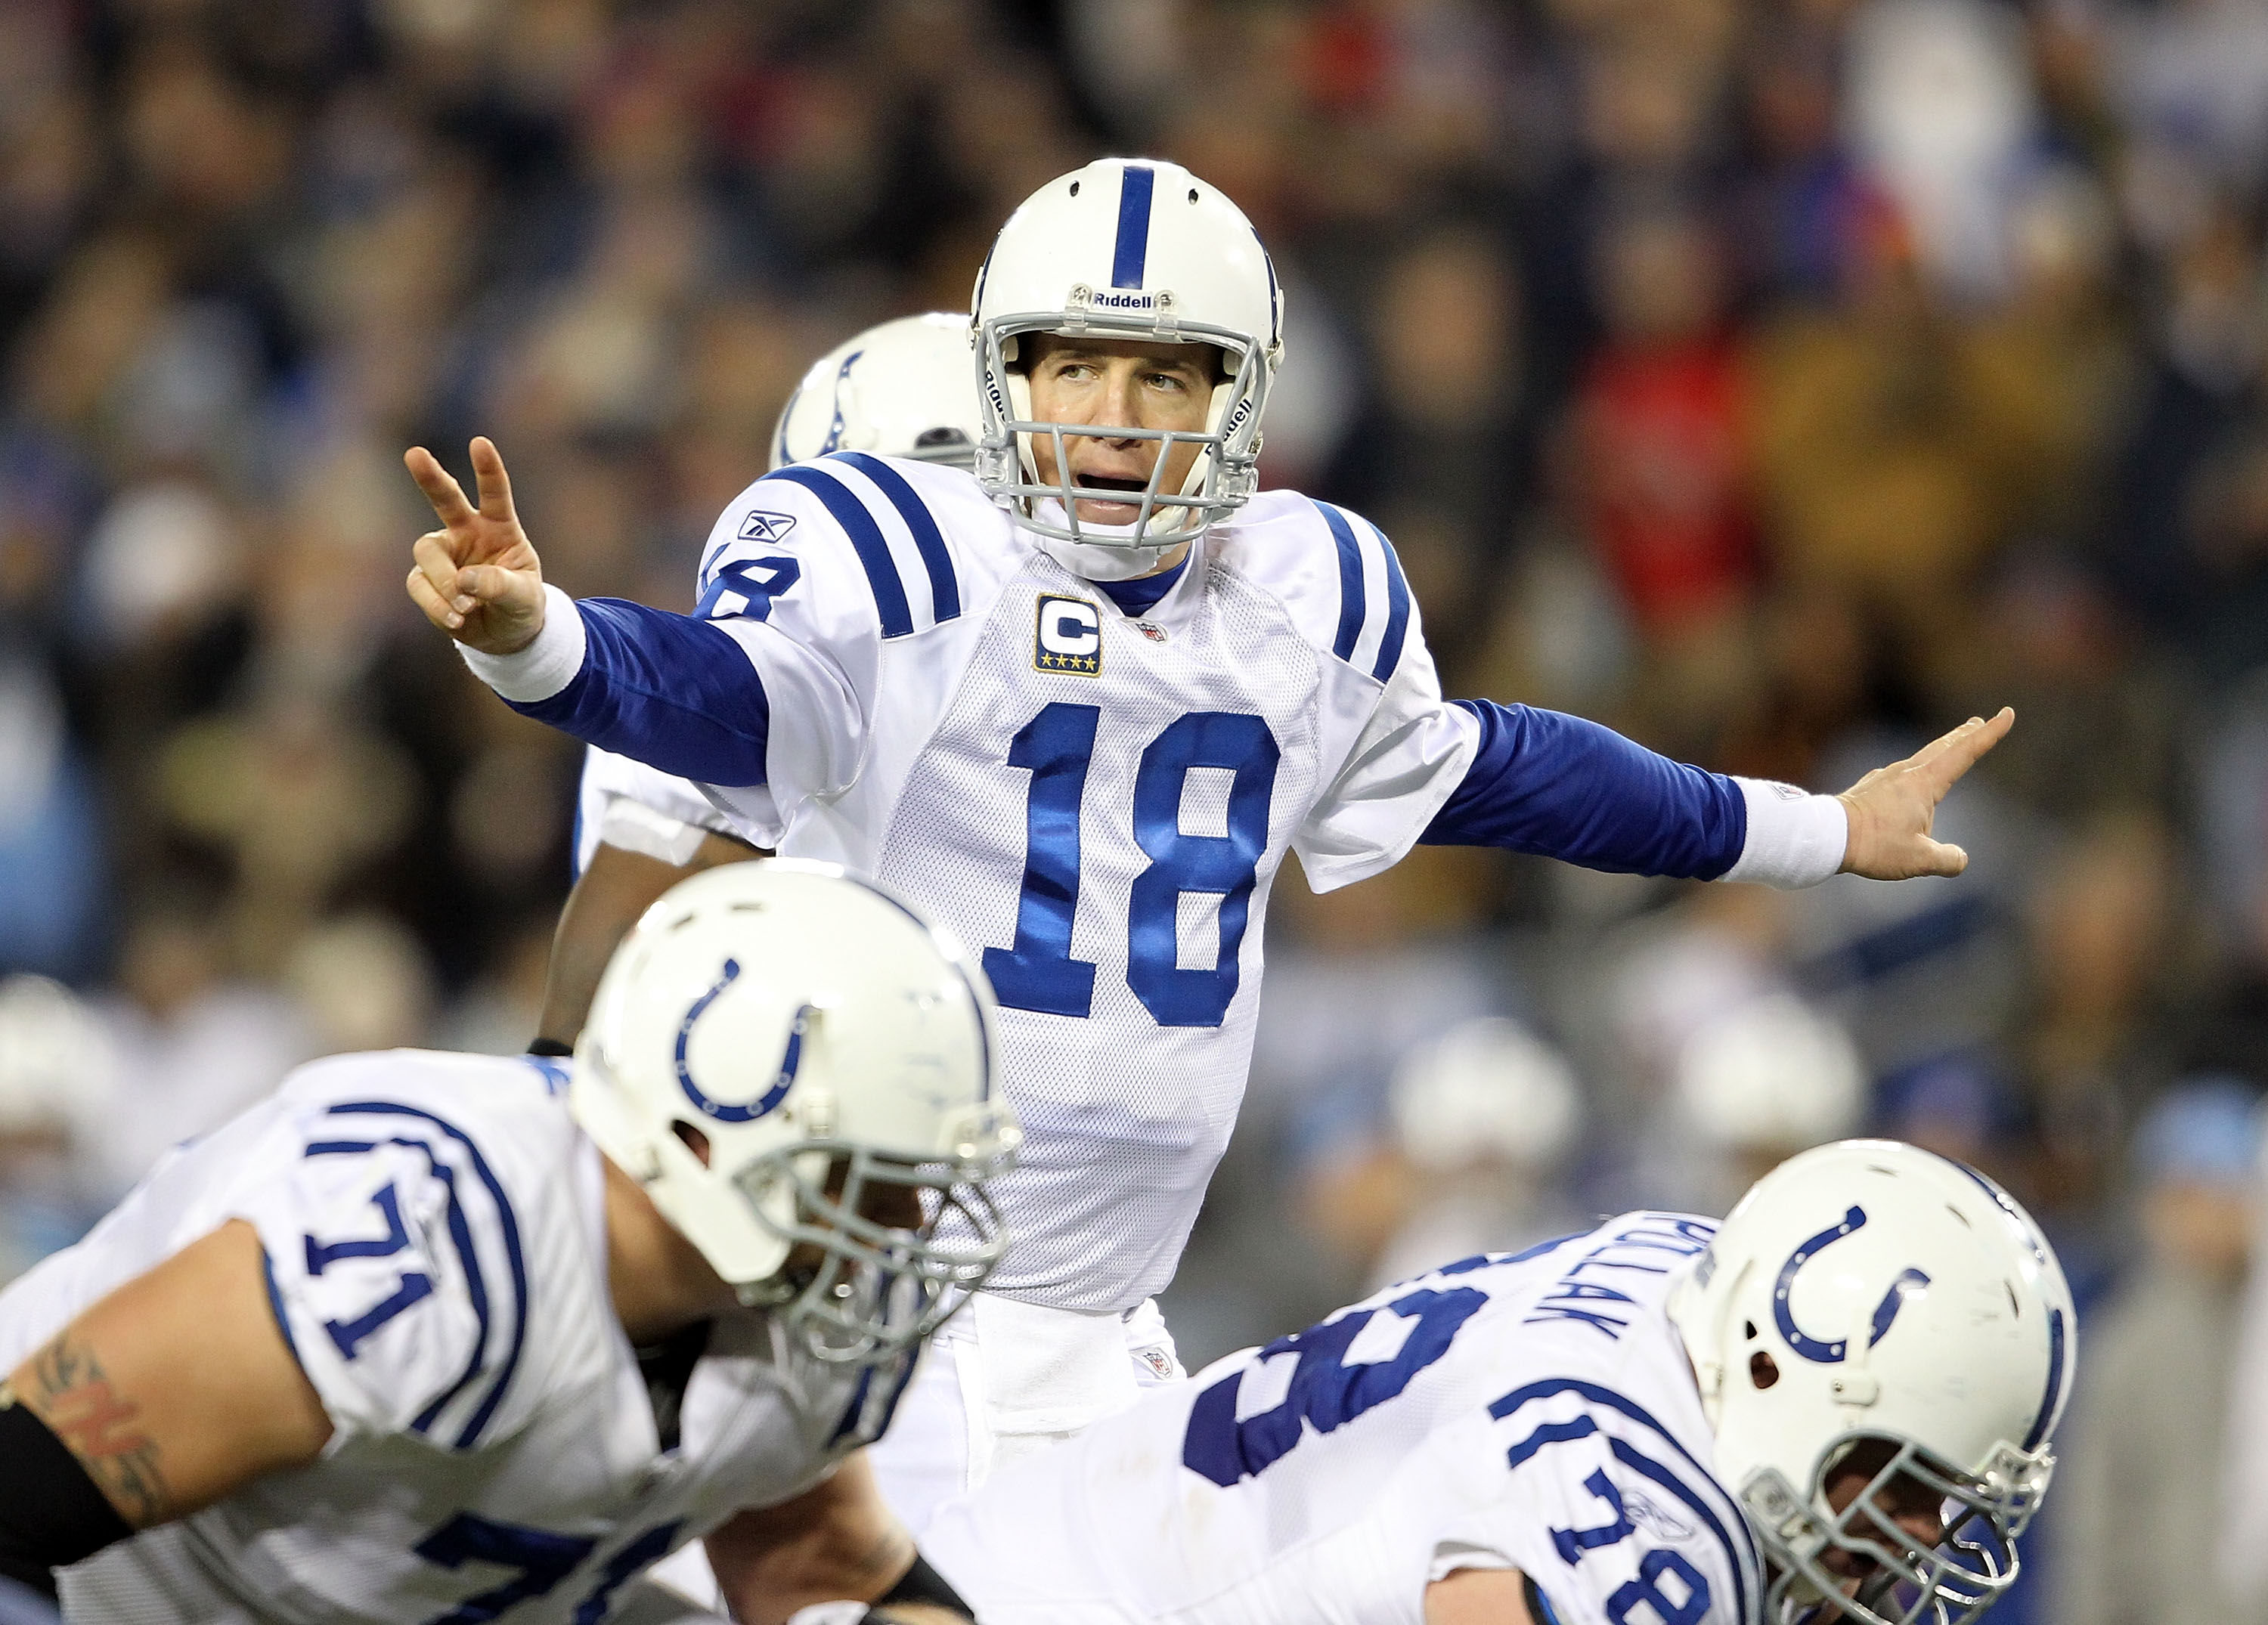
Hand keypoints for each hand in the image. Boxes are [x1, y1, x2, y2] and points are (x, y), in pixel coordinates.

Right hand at [403, 437, 545, 654]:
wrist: (504, 634)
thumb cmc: (520, 605)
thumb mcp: (524, 597)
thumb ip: (500, 586)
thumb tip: (465, 581)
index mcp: (500, 527)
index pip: (495, 494)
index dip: (488, 469)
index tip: (480, 444)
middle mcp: (467, 533)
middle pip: (445, 499)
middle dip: (430, 477)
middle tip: (415, 454)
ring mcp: (444, 554)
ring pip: (427, 552)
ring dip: (444, 580)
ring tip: (465, 607)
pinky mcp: (425, 579)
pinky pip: (420, 585)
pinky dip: (437, 605)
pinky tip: (457, 619)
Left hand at [1836, 707, 2011, 879]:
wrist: (1825, 836)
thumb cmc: (1874, 845)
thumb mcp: (1919, 859)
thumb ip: (1948, 860)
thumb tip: (1959, 859)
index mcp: (1924, 783)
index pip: (1965, 753)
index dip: (1989, 734)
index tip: (2006, 713)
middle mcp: (1906, 774)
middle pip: (1942, 748)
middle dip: (1963, 734)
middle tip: (1978, 721)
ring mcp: (1885, 778)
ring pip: (1920, 759)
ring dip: (1939, 750)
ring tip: (1949, 748)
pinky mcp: (1870, 788)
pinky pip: (1900, 775)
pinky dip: (1915, 770)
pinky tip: (1907, 781)